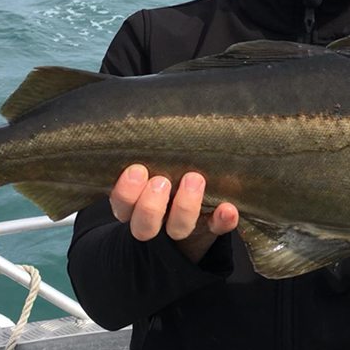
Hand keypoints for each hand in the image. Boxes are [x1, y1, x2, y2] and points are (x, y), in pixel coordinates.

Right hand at [109, 164, 238, 262]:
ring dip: (185, 207)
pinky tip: (228, 209)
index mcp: (134, 207)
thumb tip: (145, 120)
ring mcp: (182, 229)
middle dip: (150, 205)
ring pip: (178, 229)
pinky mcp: (209, 229)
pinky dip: (222, 220)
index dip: (125, 192)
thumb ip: (147, 155)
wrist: (190, 222)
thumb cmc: (163, 177)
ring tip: (194, 179)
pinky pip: (216, 229)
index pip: (122, 206)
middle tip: (162, 181)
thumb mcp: (149, 165)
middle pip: (143, 226)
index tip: (137, 170)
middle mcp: (155, 222)